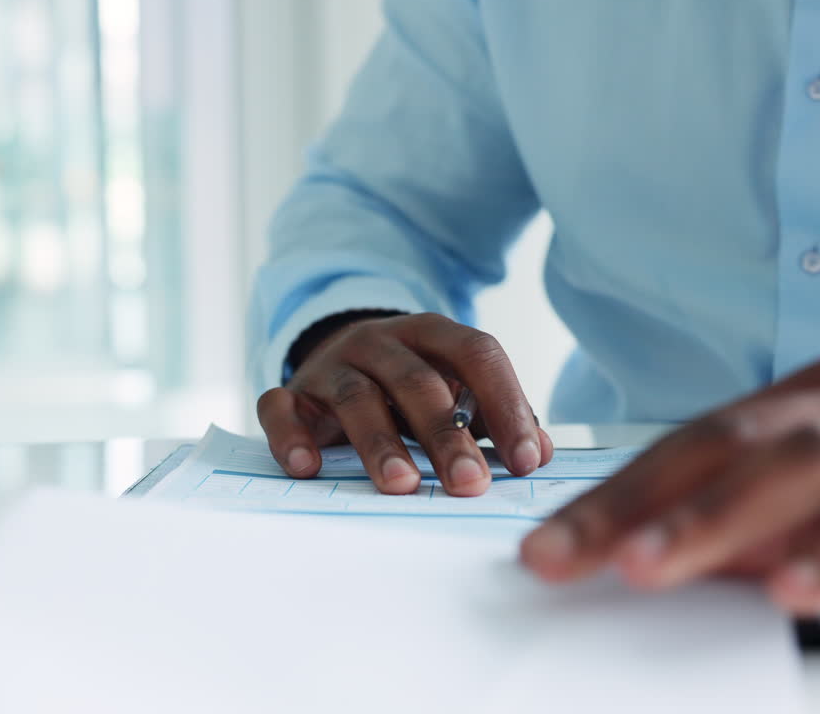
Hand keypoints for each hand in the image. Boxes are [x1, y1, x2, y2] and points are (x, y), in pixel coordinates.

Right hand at [257, 312, 552, 496]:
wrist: (336, 358)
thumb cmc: (406, 388)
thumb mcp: (453, 392)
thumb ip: (494, 419)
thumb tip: (539, 453)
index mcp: (431, 333)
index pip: (477, 354)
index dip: (507, 404)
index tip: (526, 462)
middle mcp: (380, 341)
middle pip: (417, 381)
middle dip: (447, 436)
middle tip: (469, 485)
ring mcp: (332, 365)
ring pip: (356, 397)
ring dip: (380, 444)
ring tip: (402, 485)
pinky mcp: (291, 393)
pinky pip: (280, 408)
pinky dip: (290, 436)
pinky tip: (308, 469)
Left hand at [521, 354, 819, 614]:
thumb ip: (745, 525)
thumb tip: (634, 556)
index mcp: (807, 400)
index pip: (684, 447)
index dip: (608, 497)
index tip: (543, 550)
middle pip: (719, 445)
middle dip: (630, 504)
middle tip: (559, 558)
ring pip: (800, 462)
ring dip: (715, 519)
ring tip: (642, 566)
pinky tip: (792, 594)